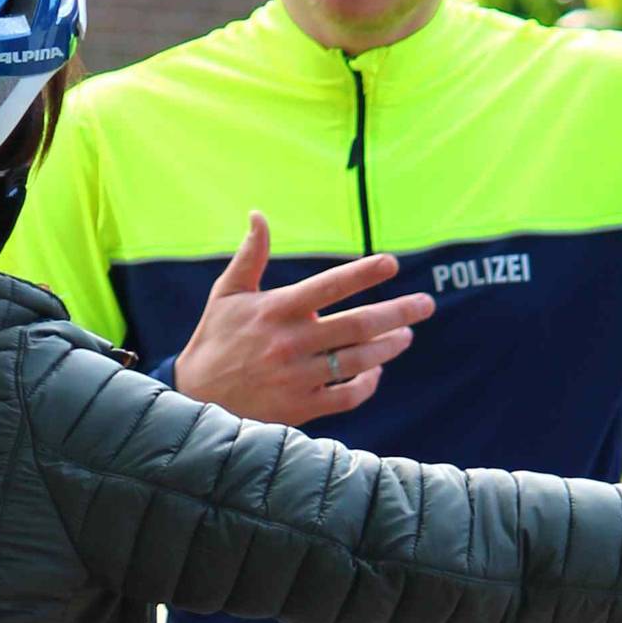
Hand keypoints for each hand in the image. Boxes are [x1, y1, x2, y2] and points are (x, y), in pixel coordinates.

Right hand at [174, 212, 436, 425]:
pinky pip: (348, 396)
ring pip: (359, 361)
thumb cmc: (215, 340)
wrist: (196, 399)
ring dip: (389, 347)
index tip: (392, 263)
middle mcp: (291, 343)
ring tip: (406, 334)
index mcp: (276, 310)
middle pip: (357, 326)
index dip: (363, 273)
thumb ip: (250, 256)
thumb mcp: (227, 294)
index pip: (329, 286)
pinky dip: (367, 383)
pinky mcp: (302, 407)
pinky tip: (376, 371)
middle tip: (425, 304)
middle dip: (398, 313)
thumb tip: (258, 215)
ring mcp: (299, 377)